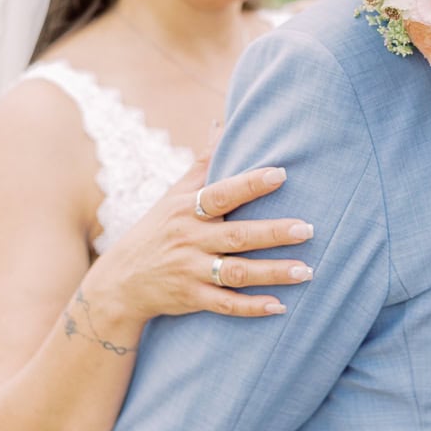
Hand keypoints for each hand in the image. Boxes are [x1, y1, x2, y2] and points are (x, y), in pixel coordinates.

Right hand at [85, 148, 312, 322]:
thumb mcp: (175, 193)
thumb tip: (222, 123)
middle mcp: (190, 238)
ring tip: (307, 271)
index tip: (281, 174)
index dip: (250, 184)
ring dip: (273, 273)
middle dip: (274, 233)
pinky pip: (225, 305)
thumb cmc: (159, 228)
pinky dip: (252, 307)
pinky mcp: (192, 299)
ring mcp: (191, 270)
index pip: (221, 194)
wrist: (121, 280)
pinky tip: (280, 306)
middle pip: (237, 236)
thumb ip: (204, 161)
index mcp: (188, 208)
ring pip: (236, 273)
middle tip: (309, 229)